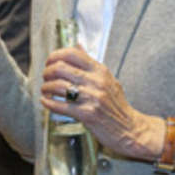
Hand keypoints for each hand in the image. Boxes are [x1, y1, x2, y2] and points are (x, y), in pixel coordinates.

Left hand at [40, 48, 164, 160]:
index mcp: (100, 71)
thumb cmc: (117, 106)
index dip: (55, 55)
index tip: (49, 62)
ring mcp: (92, 98)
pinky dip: (48, 103)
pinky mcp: (87, 114)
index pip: (72, 53)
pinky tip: (46, 102)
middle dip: (47, 72)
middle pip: (60, 68)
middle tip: (45, 77)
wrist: (130, 129)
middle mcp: (96, 81)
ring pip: (57, 86)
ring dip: (46, 88)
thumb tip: (78, 45)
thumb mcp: (108, 79)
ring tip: (45, 91)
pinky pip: (60, 106)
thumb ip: (91, 64)